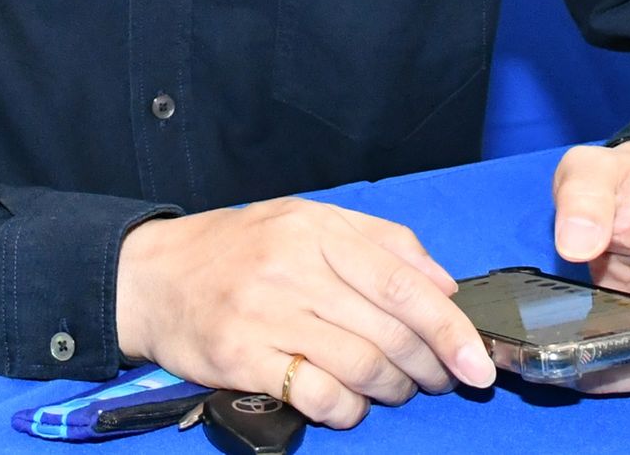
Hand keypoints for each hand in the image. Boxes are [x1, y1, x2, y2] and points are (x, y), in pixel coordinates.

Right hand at [114, 197, 496, 430]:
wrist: (149, 275)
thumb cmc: (238, 249)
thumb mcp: (307, 220)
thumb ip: (381, 243)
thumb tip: (444, 285)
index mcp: (318, 229)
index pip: (403, 282)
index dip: (450, 328)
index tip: (479, 362)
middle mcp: (294, 267)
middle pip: (389, 331)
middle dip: (428, 367)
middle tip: (438, 379)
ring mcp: (265, 313)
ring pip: (361, 366)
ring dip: (392, 390)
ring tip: (394, 390)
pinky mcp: (241, 357)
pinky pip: (318, 395)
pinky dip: (348, 409)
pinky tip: (348, 404)